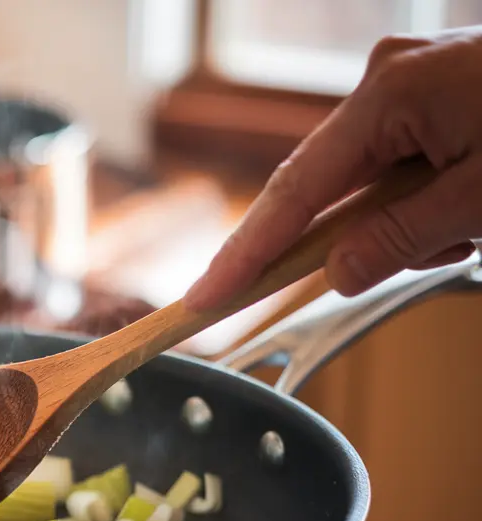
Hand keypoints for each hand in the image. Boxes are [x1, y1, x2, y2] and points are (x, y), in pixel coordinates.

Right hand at [185, 27, 481, 310]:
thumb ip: (402, 238)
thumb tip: (337, 270)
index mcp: (390, 97)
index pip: (294, 193)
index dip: (246, 254)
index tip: (203, 300)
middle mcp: (388, 83)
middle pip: (329, 187)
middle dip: (363, 238)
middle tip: (427, 253)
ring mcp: (413, 88)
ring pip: (374, 185)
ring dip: (414, 225)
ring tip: (477, 229)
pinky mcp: (436, 100)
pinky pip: (405, 170)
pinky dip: (432, 205)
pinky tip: (477, 212)